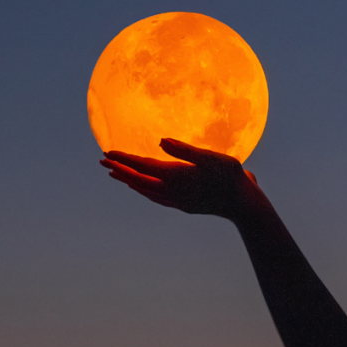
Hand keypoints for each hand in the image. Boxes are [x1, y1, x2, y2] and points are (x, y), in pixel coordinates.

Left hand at [100, 138, 262, 220]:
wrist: (243, 205)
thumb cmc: (231, 177)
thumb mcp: (211, 158)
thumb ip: (184, 150)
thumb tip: (159, 141)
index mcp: (175, 177)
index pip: (142, 166)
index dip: (124, 159)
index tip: (107, 152)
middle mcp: (171, 191)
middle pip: (137, 180)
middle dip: (119, 170)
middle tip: (103, 161)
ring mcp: (175, 201)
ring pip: (144, 191)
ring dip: (128, 181)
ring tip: (116, 174)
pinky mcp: (182, 205)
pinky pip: (155, 197)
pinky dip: (143, 190)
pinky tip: (143, 187)